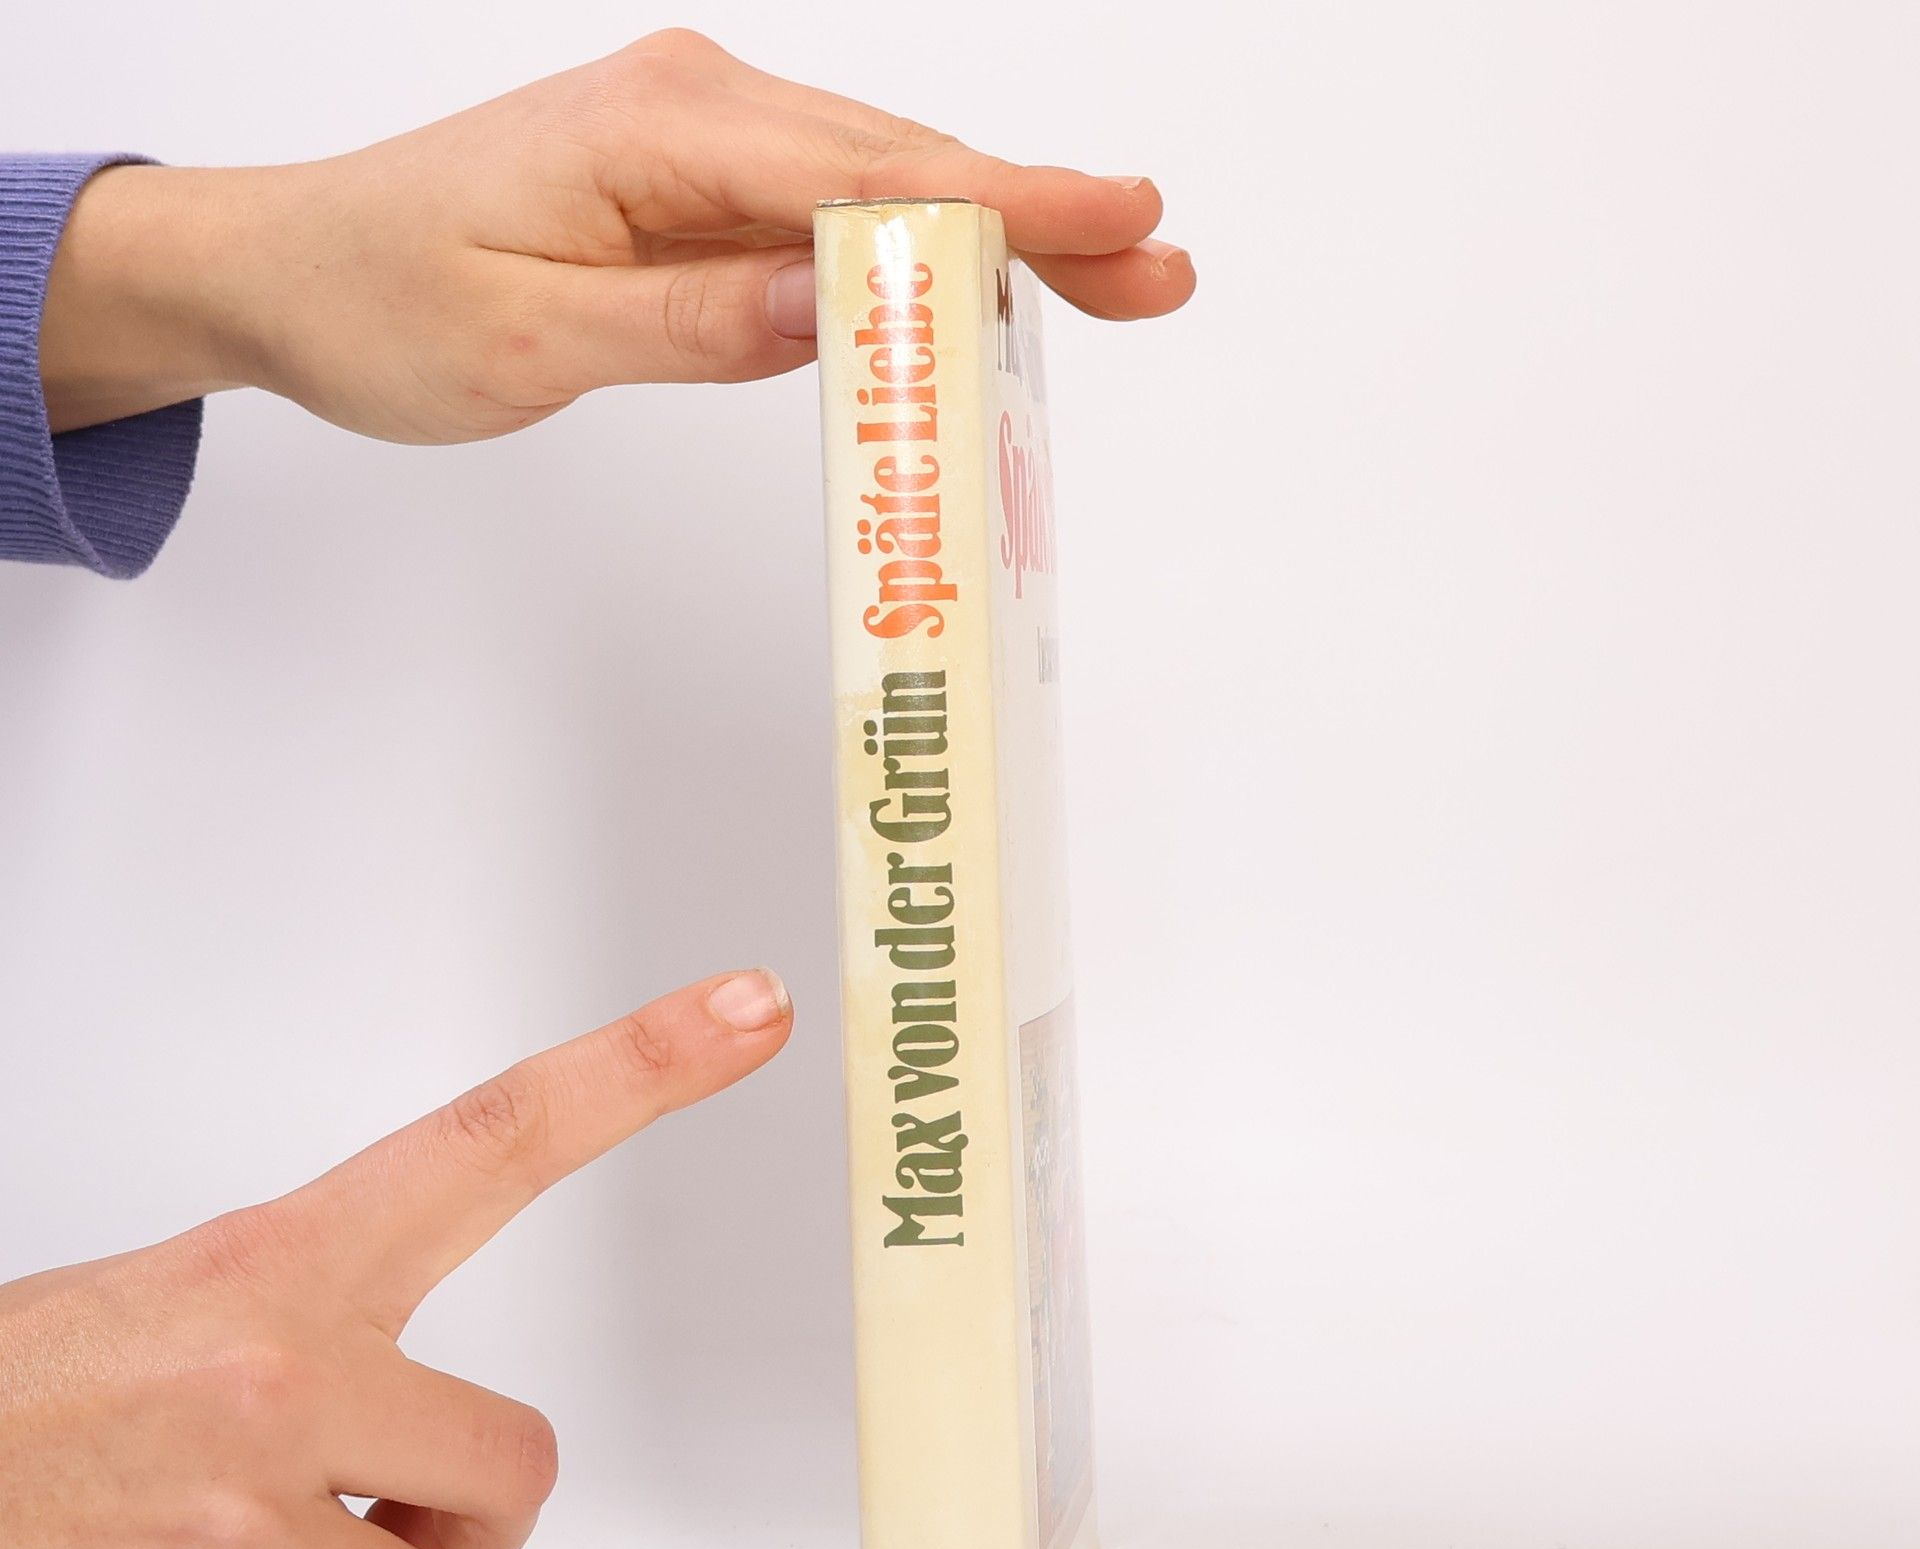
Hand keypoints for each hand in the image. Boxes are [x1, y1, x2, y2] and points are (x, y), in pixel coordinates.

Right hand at [0, 967, 791, 1548]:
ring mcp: (249, 1526)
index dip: (645, 1066)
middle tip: (369, 1510)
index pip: (496, 1137)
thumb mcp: (155, 1313)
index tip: (753, 1006)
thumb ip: (312, 1341)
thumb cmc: (11, 1413)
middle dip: (465, 1511)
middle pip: (519, 1467)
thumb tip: (425, 1443)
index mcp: (276, 1266)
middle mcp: (284, 1379)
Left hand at [39, 29, 1195, 437]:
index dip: (1005, 207)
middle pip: (905, 164)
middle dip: (1039, 220)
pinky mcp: (696, 180)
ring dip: (992, 236)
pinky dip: (912, 250)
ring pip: (881, 182)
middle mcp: (700, 108)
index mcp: (665, 129)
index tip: (1122, 223)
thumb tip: (841, 306)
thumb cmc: (386, 304)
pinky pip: (829, 212)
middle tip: (1160, 272)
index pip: (871, 173)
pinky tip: (972, 288)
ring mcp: (702, 137)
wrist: (290, 269)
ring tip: (1111, 280)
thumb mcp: (533, 341)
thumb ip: (694, 322)